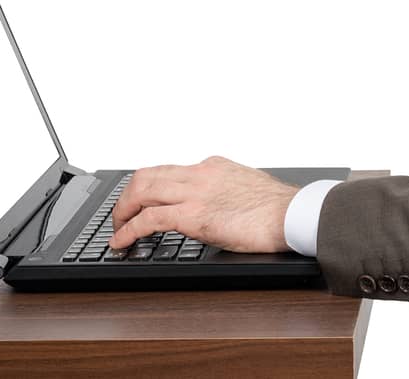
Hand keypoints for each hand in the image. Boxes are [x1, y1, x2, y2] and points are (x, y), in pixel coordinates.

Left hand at [107, 155, 301, 252]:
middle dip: (127, 196)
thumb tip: (219, 206)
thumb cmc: (279, 207)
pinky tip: (121, 242)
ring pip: (141, 191)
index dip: (148, 187)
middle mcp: (200, 173)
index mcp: (213, 166)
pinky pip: (149, 219)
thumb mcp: (246, 187)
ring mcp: (195, 192)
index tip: (140, 200)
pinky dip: (129, 230)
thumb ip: (225, 192)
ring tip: (117, 228)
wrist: (292, 214)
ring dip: (122, 210)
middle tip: (121, 215)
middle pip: (147, 175)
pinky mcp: (193, 215)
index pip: (168, 170)